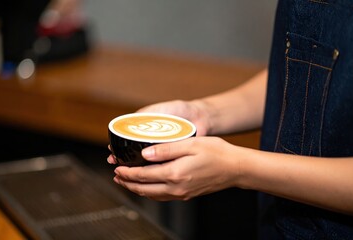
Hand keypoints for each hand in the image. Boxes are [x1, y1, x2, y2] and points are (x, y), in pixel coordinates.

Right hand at [107, 99, 210, 164]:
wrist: (201, 117)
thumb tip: (132, 119)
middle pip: (133, 153)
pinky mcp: (173, 158)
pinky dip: (153, 171)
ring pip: (145, 162)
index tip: (113, 152)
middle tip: (115, 164)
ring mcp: (161, 151)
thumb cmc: (181, 110)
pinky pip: (161, 166)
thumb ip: (148, 113)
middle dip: (123, 160)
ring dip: (135, 168)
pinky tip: (146, 178)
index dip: (119, 147)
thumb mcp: (162, 109)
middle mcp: (152, 142)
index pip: (128, 140)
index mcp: (146, 131)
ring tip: (125, 173)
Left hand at [112, 137, 243, 200]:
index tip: (118, 167)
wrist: (236, 169)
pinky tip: (148, 187)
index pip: (143, 175)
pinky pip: (162, 196)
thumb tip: (145, 154)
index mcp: (175, 174)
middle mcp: (176, 188)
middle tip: (117, 176)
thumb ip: (166, 149)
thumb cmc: (217, 153)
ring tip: (127, 182)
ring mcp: (182, 193)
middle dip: (127, 183)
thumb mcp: (190, 144)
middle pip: (144, 188)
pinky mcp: (187, 195)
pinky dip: (150, 192)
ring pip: (152, 195)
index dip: (127, 173)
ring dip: (137, 189)